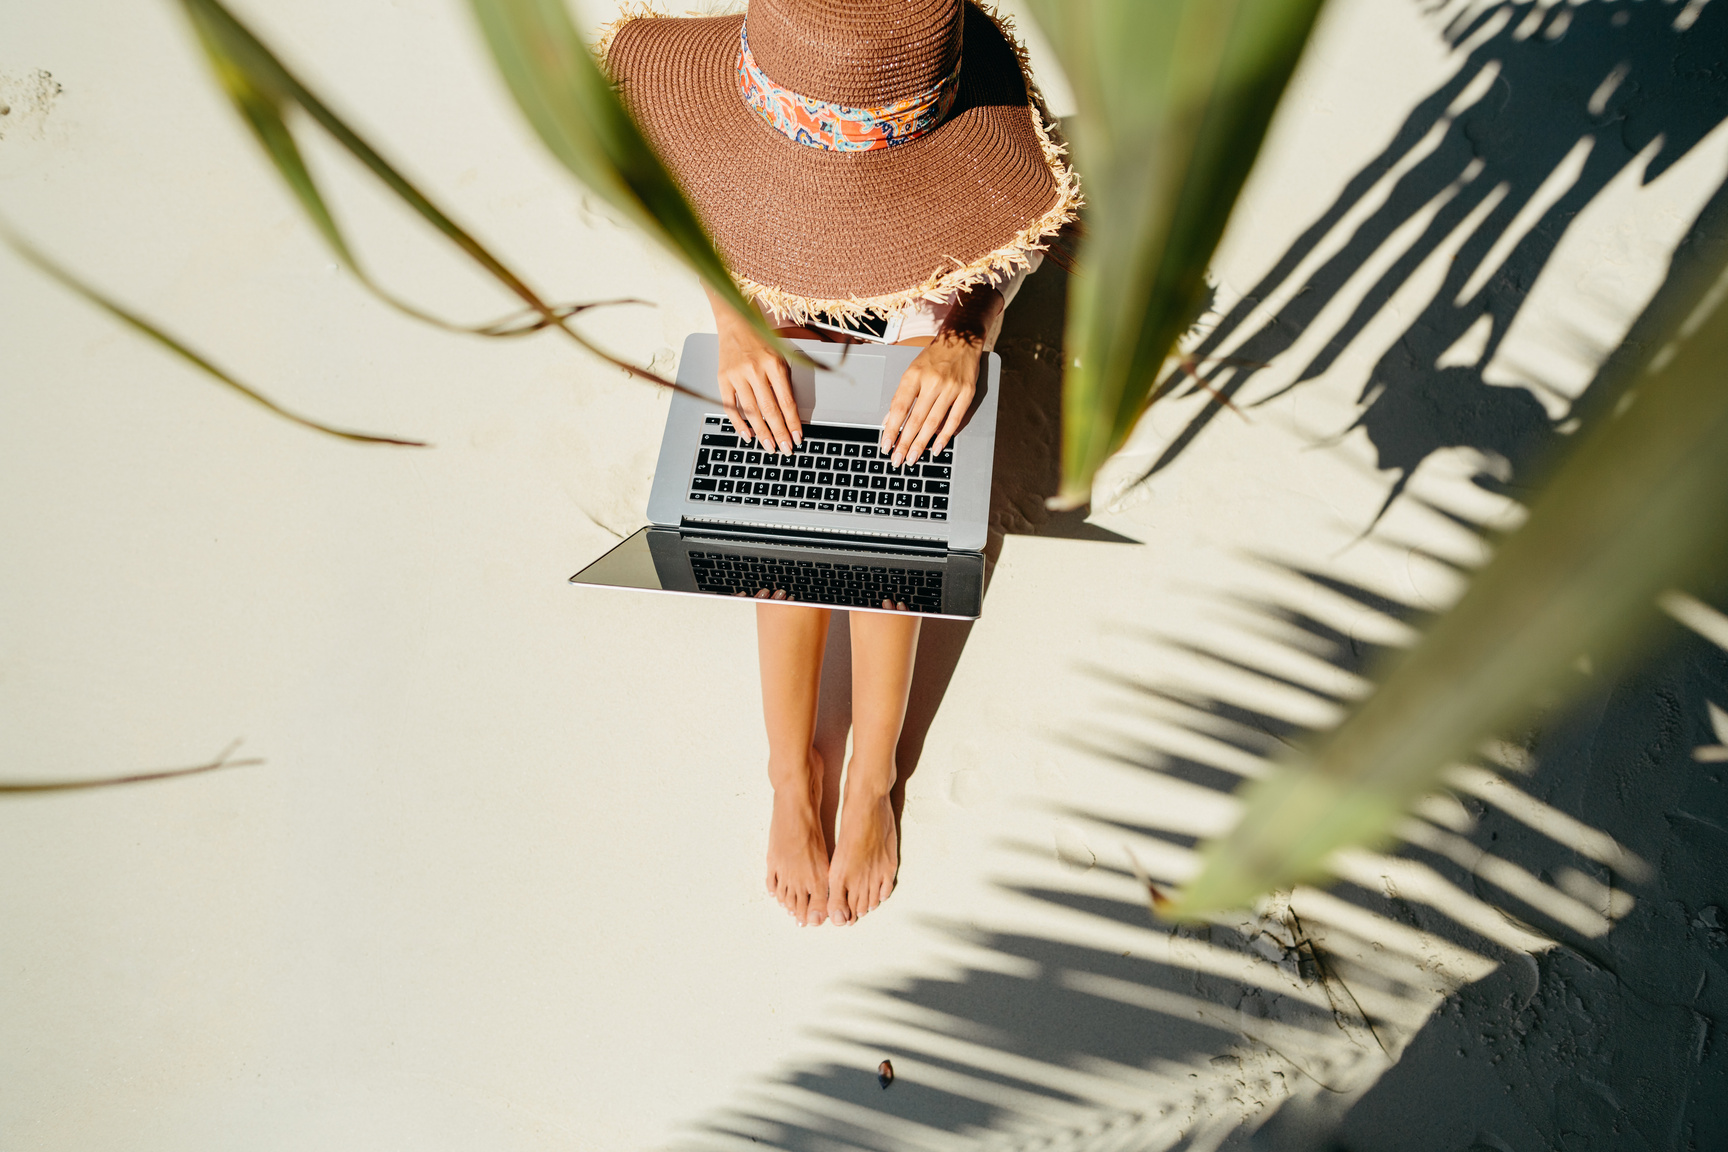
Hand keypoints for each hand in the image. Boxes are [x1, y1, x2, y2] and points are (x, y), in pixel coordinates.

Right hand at [707, 286, 801, 453]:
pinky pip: (731, 406)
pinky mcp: (723, 379)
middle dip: (779, 433)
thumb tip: (791, 414)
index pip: (787, 402)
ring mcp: (737, 375)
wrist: (735, 322)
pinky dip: (739, 423)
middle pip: (770, 410)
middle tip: (785, 450)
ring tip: (769, 447)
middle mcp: (756, 370)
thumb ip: (785, 382)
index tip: (797, 438)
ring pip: (752, 411)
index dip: (793, 423)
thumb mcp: (781, 356)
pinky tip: (747, 435)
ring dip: (762, 433)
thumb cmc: (761, 341)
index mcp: (774, 364)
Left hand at [880, 331, 979, 465]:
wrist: (962, 339)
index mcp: (914, 375)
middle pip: (915, 419)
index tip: (885, 445)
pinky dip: (945, 436)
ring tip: (913, 458)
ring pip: (933, 422)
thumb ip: (901, 396)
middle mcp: (932, 381)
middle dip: (904, 443)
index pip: (899, 408)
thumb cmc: (934, 357)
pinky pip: (954, 419)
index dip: (891, 429)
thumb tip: (889, 421)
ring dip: (922, 444)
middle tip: (897, 460)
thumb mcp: (912, 371)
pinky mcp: (967, 392)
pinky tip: (936, 448)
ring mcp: (951, 387)